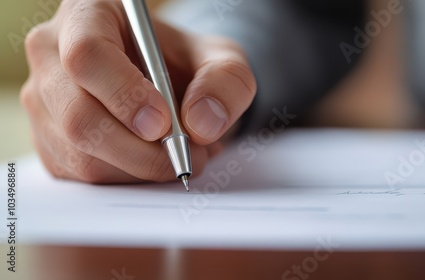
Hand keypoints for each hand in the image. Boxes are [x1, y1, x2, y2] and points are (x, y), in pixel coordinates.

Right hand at [20, 0, 255, 182]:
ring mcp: (44, 100)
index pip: (88, 55)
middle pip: (78, 115)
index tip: (163, 123)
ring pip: (80, 153)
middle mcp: (53, 55)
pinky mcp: (50, 139)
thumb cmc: (187, 64)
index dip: (124, 94)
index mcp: (88, 14)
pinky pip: (81, 175)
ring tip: (177, 153)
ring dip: (138, 168)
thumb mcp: (221, 60)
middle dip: (139, 150)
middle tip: (186, 155)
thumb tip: (201, 124)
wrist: (170, 85)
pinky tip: (150, 161)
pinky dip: (126, 178)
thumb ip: (225, 82)